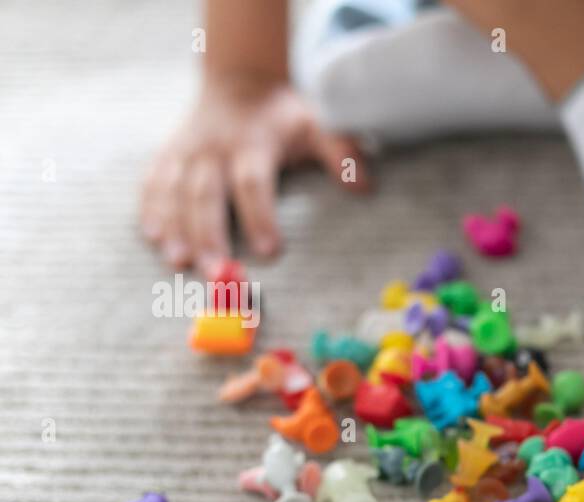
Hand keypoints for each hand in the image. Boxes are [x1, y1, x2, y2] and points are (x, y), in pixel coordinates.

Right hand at [140, 76, 368, 271]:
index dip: (260, 216)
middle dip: (209, 234)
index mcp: (253, 143)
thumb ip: (340, 153)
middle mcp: (214, 147)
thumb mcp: (317, 125)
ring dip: (175, 227)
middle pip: (206, 194)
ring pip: (174, 191)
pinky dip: (150, 208)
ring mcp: (187, 150)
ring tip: (178, 261)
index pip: (253, 183)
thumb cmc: (284, 115)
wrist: (240, 78)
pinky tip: (153, 236)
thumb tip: (364, 186)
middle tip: (216, 271)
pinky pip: (153, 182)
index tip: (270, 250)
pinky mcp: (168, 154)